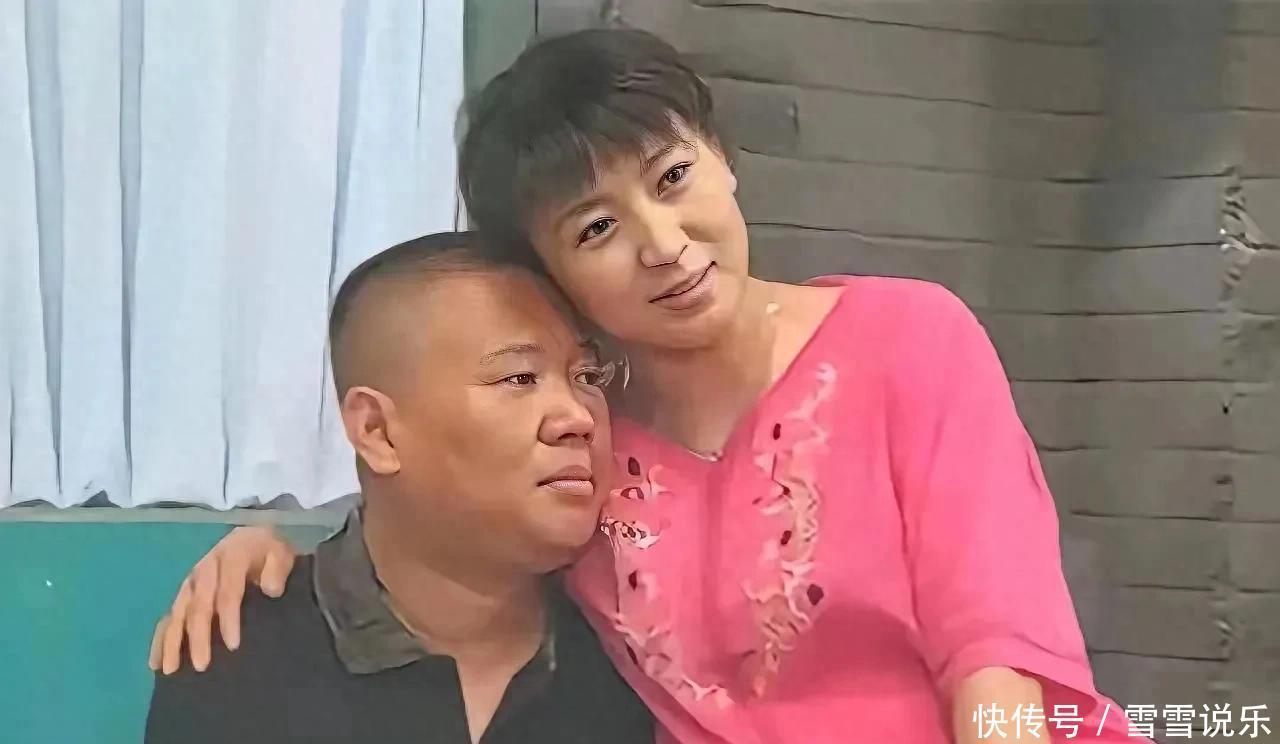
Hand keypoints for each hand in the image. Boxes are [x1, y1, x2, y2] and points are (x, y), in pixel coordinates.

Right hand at [147, 525, 296, 674]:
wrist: (251, 539)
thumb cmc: (268, 552)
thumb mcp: (280, 553)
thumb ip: (278, 569)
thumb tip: (271, 589)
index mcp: (230, 557)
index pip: (228, 592)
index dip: (229, 619)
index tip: (233, 646)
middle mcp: (205, 570)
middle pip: (199, 606)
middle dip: (198, 637)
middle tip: (201, 666)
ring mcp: (191, 583)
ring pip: (178, 613)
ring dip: (172, 641)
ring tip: (170, 670)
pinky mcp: (183, 594)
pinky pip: (168, 617)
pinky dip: (161, 640)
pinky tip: (155, 663)